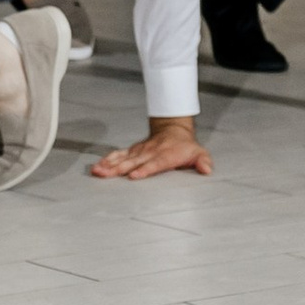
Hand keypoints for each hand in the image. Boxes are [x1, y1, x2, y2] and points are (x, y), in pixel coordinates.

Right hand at [90, 116, 212, 178]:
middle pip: (133, 162)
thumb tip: (207, 169)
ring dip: (109, 165)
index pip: (154, 164)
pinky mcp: (133, 151)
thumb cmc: (185, 146)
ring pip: (123, 158)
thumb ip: (203, 161)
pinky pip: (119, 155)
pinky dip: (108, 160)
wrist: (173, 129)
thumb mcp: (198, 152)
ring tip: (97, 171)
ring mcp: (140, 151)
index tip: (134, 176)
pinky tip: (98, 166)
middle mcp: (150, 153)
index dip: (145, 169)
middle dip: (119, 169)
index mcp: (165, 155)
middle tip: (106, 175)